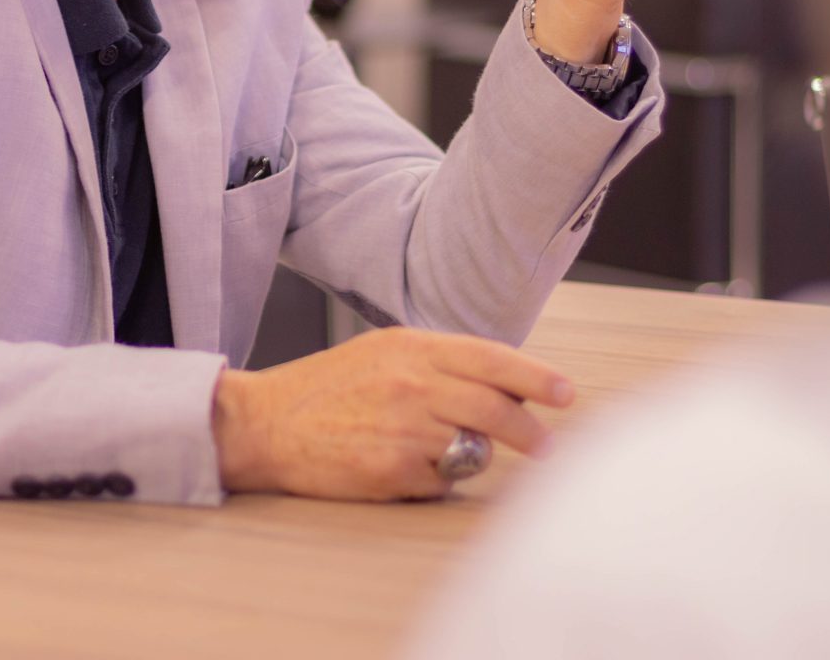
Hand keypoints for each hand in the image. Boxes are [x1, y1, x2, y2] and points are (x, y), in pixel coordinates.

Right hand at [210, 327, 574, 499]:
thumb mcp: (380, 354)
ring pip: (473, 448)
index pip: (493, 359)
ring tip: (454, 455)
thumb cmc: (324, 389)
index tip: (566, 394)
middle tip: (548, 447)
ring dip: (476, 456)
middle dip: (531, 432)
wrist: (264, 423)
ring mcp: (403, 428)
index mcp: (411, 347)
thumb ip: (437, 363)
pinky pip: (441, 481)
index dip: (536, 378)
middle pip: (497, 409)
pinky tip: (404, 469)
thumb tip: (501, 386)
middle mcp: (412, 384)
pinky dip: (435, 480)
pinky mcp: (391, 469)